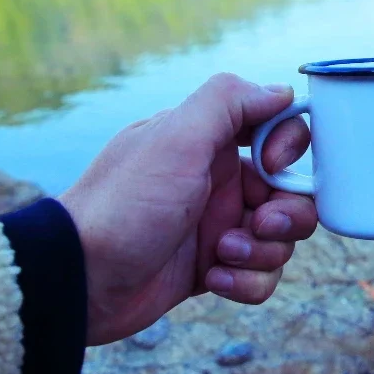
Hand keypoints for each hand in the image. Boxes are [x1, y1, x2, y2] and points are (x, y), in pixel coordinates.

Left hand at [59, 73, 317, 345]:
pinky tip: (213, 280)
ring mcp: (219, 228)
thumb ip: (228, 102)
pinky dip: (247, 282)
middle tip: (260, 225)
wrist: (80, 280)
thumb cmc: (124, 205)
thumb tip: (281, 91)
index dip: (289, 150)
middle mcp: (220, 184)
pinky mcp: (216, 270)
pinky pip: (260, 276)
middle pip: (292, 194)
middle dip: (287, 215)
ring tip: (222, 256)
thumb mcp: (175, 139)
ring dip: (263, 252)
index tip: (270, 166)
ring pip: (282, 239)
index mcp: (211, 145)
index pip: (279, 131)